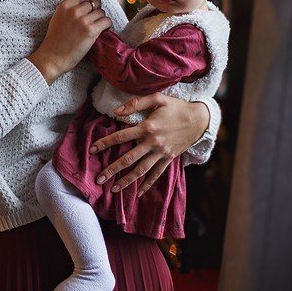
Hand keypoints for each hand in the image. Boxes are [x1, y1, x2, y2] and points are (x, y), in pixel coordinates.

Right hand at [29, 0, 111, 83]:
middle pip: (95, 1)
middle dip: (96, 9)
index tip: (90, 3)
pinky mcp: (91, 31)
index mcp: (65, 5)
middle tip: (93, 18)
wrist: (52, 58)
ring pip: (102, 12)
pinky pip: (106, 21)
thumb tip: (83, 1)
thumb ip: (69, 8)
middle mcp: (74, 10)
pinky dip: (106, 25)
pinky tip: (100, 30)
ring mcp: (83, 20)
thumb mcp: (57, 17)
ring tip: (95, 27)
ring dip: (101, 19)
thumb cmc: (54, 40)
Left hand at [90, 95, 209, 194]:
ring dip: (127, 180)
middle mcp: (153, 142)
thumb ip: (136, 103)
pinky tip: (138, 192)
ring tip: (114, 189)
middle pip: (129, 158)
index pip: (121, 136)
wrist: (200, 119)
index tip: (92, 150)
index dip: (105, 143)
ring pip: (141, 170)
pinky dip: (148, 184)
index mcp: (147, 127)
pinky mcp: (169, 158)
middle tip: (99, 179)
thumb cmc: (177, 107)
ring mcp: (161, 152)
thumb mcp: (158, 98)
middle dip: (112, 169)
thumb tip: (115, 111)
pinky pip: (157, 174)